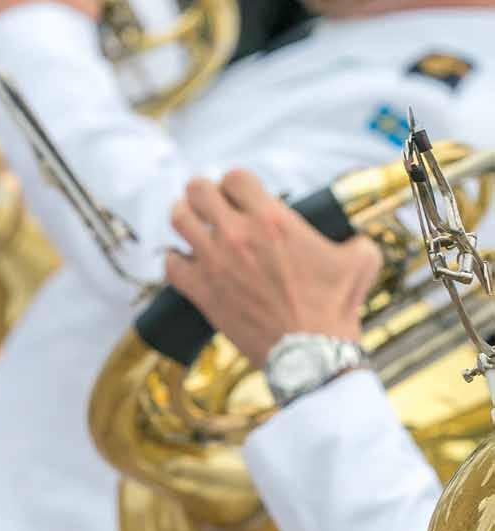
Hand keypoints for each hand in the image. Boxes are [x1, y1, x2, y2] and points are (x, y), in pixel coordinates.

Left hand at [166, 170, 381, 368]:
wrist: (310, 353)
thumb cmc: (334, 309)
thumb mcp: (361, 262)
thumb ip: (356, 239)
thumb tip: (355, 238)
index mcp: (273, 220)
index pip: (235, 177)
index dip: (236, 184)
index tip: (240, 197)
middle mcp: (238, 234)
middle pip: (198, 190)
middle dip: (203, 194)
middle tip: (211, 207)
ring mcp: (215, 262)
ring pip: (178, 219)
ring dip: (185, 219)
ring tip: (194, 228)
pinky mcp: (202, 291)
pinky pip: (169, 264)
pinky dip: (174, 260)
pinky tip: (185, 263)